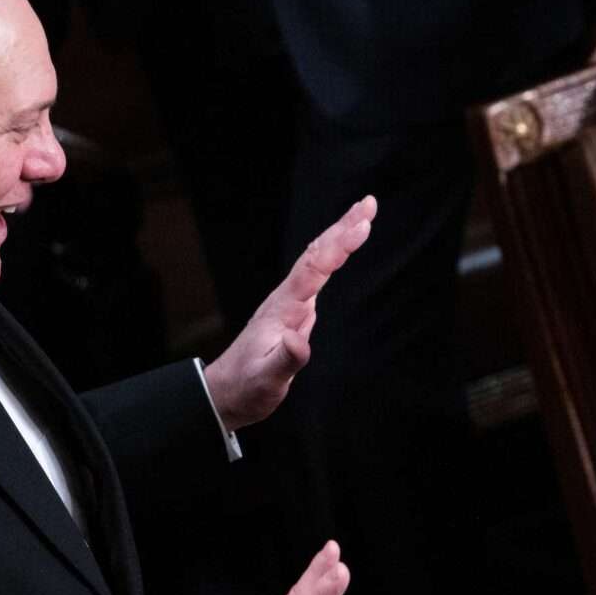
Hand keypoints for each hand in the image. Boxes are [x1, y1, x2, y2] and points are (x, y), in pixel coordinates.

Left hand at [203, 196, 376, 429]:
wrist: (226, 391)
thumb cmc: (248, 386)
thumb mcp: (267, 380)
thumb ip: (286, 359)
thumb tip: (298, 339)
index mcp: (283, 310)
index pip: (314, 270)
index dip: (338, 246)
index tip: (362, 225)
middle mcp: (286, 299)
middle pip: (316, 254)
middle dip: (343, 227)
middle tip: (369, 203)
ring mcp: (289, 302)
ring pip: (316, 259)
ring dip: (339, 234)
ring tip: (364, 213)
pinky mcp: (294, 310)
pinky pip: (316, 273)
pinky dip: (332, 254)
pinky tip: (341, 245)